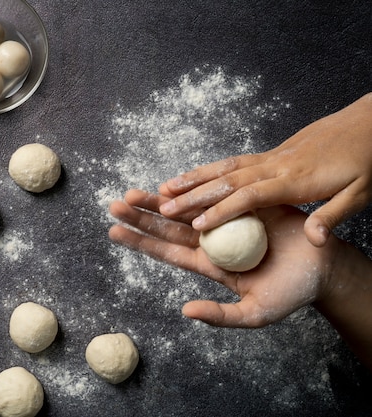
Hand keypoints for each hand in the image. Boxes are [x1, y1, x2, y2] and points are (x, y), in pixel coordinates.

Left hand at [109, 189, 339, 327]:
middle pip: (168, 227)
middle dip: (141, 215)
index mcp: (208, 264)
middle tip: (114, 205)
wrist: (323, 269)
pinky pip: (215, 193)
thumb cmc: (290, 293)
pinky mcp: (244, 203)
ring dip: (159, 199)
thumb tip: (185, 311)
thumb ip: (221, 315)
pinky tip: (172, 182)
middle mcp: (210, 240)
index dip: (141, 241)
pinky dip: (194, 187)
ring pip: (185, 207)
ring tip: (132, 192)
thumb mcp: (255, 313)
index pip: (166, 252)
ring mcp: (225, 220)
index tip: (114, 231)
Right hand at [159, 93, 371, 246]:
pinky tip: (193, 176)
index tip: (197, 225)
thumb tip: (314, 239)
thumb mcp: (362, 193)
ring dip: (193, 178)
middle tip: (162, 206)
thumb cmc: (367, 160)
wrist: (370, 123)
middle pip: (227, 180)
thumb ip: (334, 215)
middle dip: (192, 194)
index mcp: (298, 180)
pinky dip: (209, 169)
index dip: (222, 210)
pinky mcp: (272, 153)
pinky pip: (233, 162)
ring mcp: (272, 157)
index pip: (251, 196)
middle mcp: (277, 166)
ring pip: (224, 167)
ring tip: (164, 188)